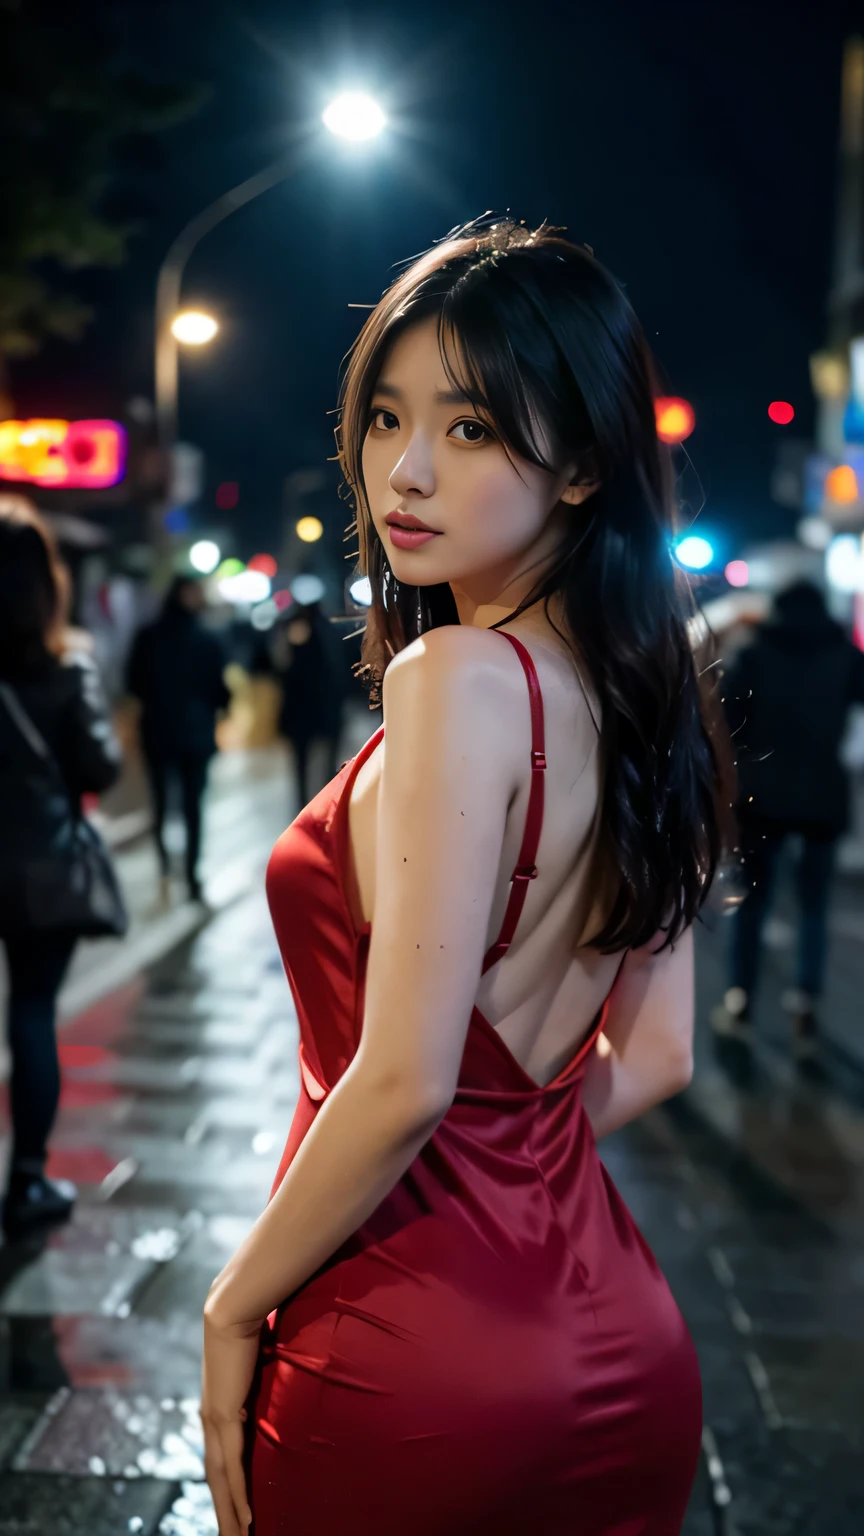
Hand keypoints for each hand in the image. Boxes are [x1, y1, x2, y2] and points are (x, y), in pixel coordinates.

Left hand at [201, 1302, 261, 1535]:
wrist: (233, 1307)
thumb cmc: (248, 1322)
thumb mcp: (258, 1357)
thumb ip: (263, 1369)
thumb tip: (277, 1362)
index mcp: (217, 1407)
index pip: (221, 1458)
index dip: (227, 1487)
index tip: (235, 1511)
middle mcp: (211, 1419)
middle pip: (217, 1479)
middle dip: (225, 1512)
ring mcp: (214, 1421)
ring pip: (220, 1482)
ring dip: (230, 1514)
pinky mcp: (224, 1418)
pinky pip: (232, 1468)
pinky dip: (237, 1497)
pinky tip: (246, 1520)